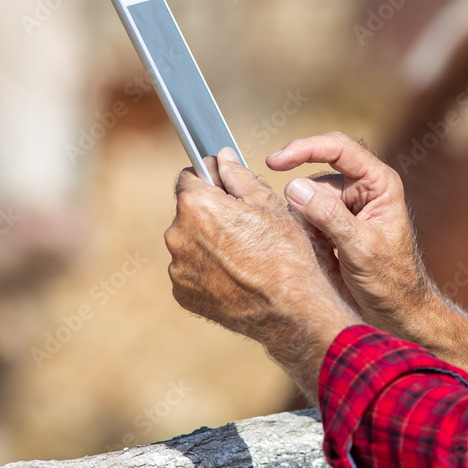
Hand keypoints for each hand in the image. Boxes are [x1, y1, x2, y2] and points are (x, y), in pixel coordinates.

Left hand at [164, 148, 358, 399]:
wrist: (291, 309)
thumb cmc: (285, 252)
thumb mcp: (268, 203)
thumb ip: (237, 176)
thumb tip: (221, 158)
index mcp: (195, 205)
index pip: (188, 178)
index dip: (208, 179)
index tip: (223, 189)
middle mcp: (176, 234)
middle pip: (187, 212)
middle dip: (208, 215)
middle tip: (242, 229)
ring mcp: (177, 266)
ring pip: (189, 243)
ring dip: (206, 244)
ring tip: (241, 256)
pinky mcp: (181, 292)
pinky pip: (189, 272)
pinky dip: (206, 271)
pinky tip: (233, 276)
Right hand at [266, 132, 427, 336]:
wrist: (395, 310)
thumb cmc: (390, 281)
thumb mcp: (360, 249)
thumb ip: (329, 216)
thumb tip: (294, 186)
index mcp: (379, 184)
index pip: (339, 149)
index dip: (305, 149)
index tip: (276, 161)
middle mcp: (363, 187)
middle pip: (320, 165)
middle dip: (298, 181)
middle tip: (274, 199)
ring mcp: (347, 203)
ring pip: (309, 191)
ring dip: (301, 213)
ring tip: (314, 244)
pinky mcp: (334, 219)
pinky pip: (306, 211)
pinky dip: (301, 226)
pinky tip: (312, 247)